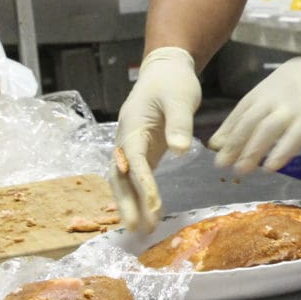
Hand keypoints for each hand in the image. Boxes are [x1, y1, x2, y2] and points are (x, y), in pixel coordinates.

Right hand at [111, 47, 201, 233]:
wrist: (166, 69)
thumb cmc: (173, 82)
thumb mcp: (180, 98)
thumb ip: (179, 123)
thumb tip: (180, 149)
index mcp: (132, 125)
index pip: (134, 159)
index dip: (142, 183)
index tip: (153, 204)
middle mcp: (126, 138)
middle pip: (120, 175)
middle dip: (127, 203)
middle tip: (136, 229)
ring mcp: (132, 146)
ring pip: (124, 180)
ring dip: (130, 205)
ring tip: (142, 230)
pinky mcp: (143, 151)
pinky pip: (135, 178)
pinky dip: (138, 197)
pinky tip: (147, 215)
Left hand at [209, 37, 300, 173]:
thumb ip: (285, 91)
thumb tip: (270, 110)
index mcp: (278, 80)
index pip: (245, 105)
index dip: (230, 126)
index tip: (217, 143)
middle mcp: (282, 90)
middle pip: (250, 120)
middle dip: (233, 143)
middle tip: (220, 163)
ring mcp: (299, 103)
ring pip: (265, 131)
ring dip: (250, 152)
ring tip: (241, 170)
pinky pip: (292, 139)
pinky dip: (279, 153)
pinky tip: (271, 167)